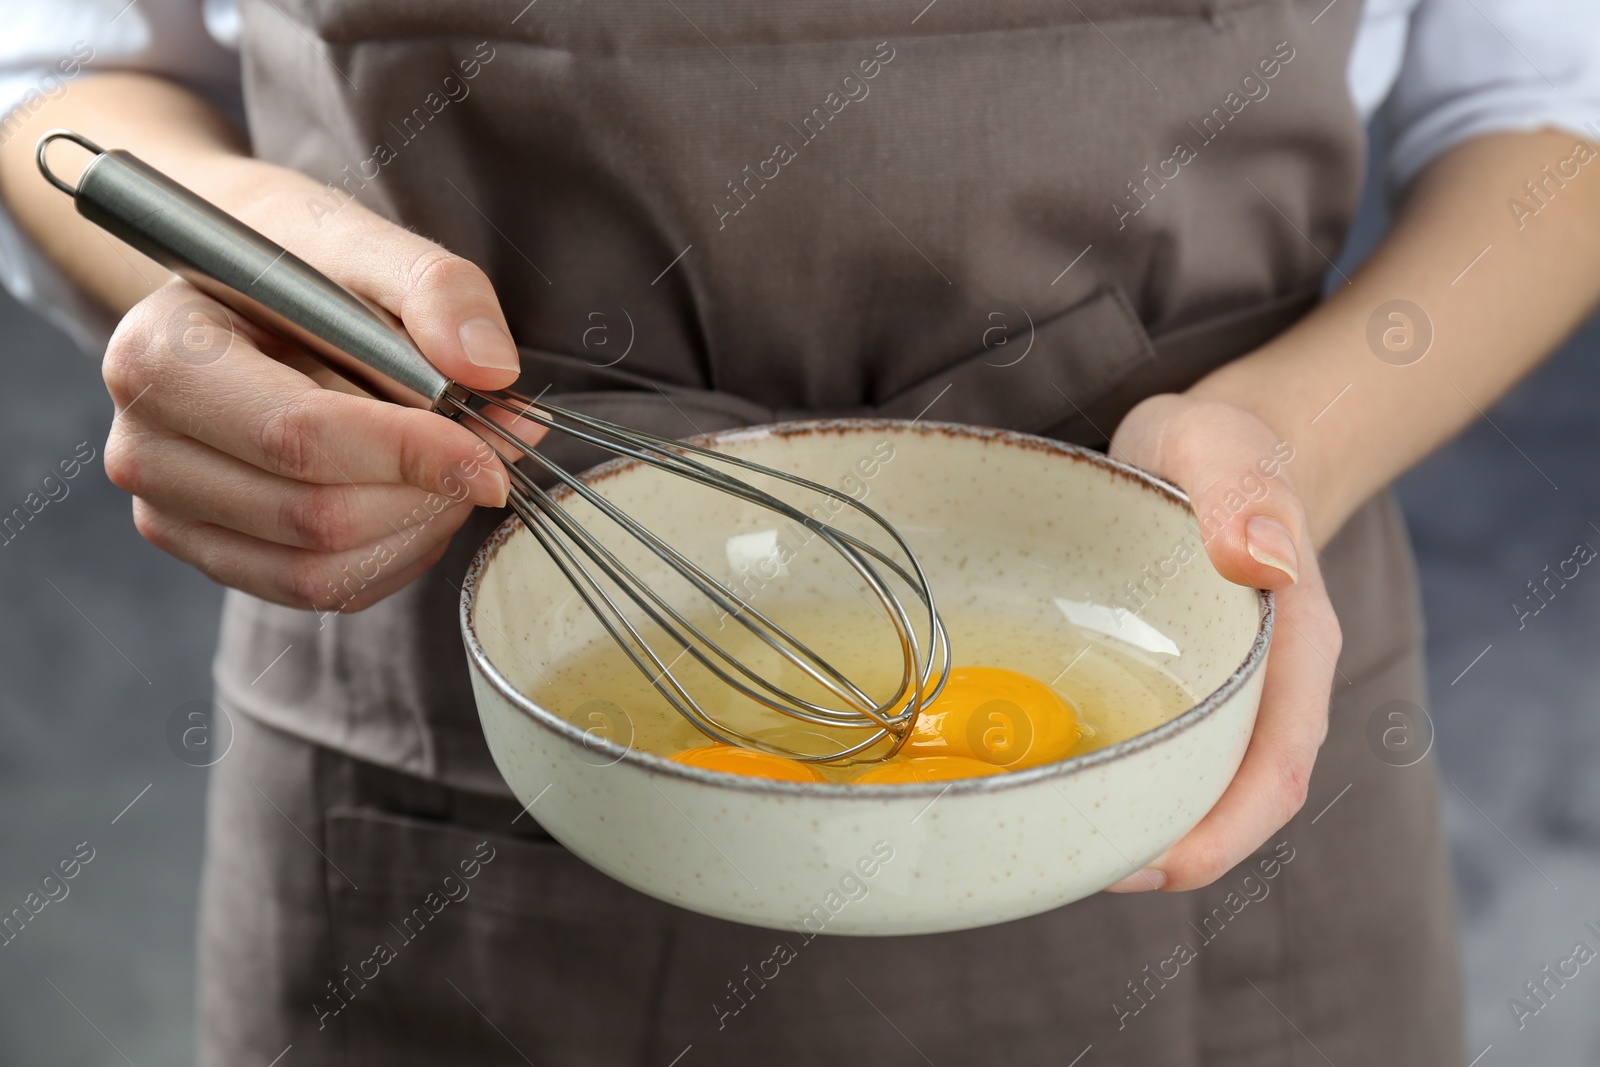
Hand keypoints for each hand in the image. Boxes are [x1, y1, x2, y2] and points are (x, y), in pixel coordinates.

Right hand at [101, 157, 528, 611]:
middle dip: (423, 494)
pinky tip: (413, 500)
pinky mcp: (206, 553)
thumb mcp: (369, 243)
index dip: (410, 454)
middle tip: (485, 454)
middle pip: (316, 515)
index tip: (491, 454)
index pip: (300, 436)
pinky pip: (316, 591)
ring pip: (319, 570)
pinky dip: (389, 557)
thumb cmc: (301, 263)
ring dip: (414, 531)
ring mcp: (168, 511)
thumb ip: (437, 290)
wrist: (245, 290)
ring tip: (452, 472)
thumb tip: (488, 367)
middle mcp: (145, 445)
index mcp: (163, 356)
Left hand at [1103, 393, 1341, 891]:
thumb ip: (1242, 492)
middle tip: (1076, 867)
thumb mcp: (1226, 446)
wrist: (1212, 446)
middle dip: (1167, 853)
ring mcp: (1224, 693)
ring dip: (1138, 823)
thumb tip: (1257, 561)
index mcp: (1295, 651)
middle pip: (1232, 802)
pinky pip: (1158, 749)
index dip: (1221, 834)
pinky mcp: (1179, 686)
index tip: (1151, 868)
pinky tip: (1058, 780)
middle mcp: (1266, 688)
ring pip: (1191, 785)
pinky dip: (1119, 778)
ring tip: (1056, 840)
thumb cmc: (1223, 447)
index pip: (1276, 771)